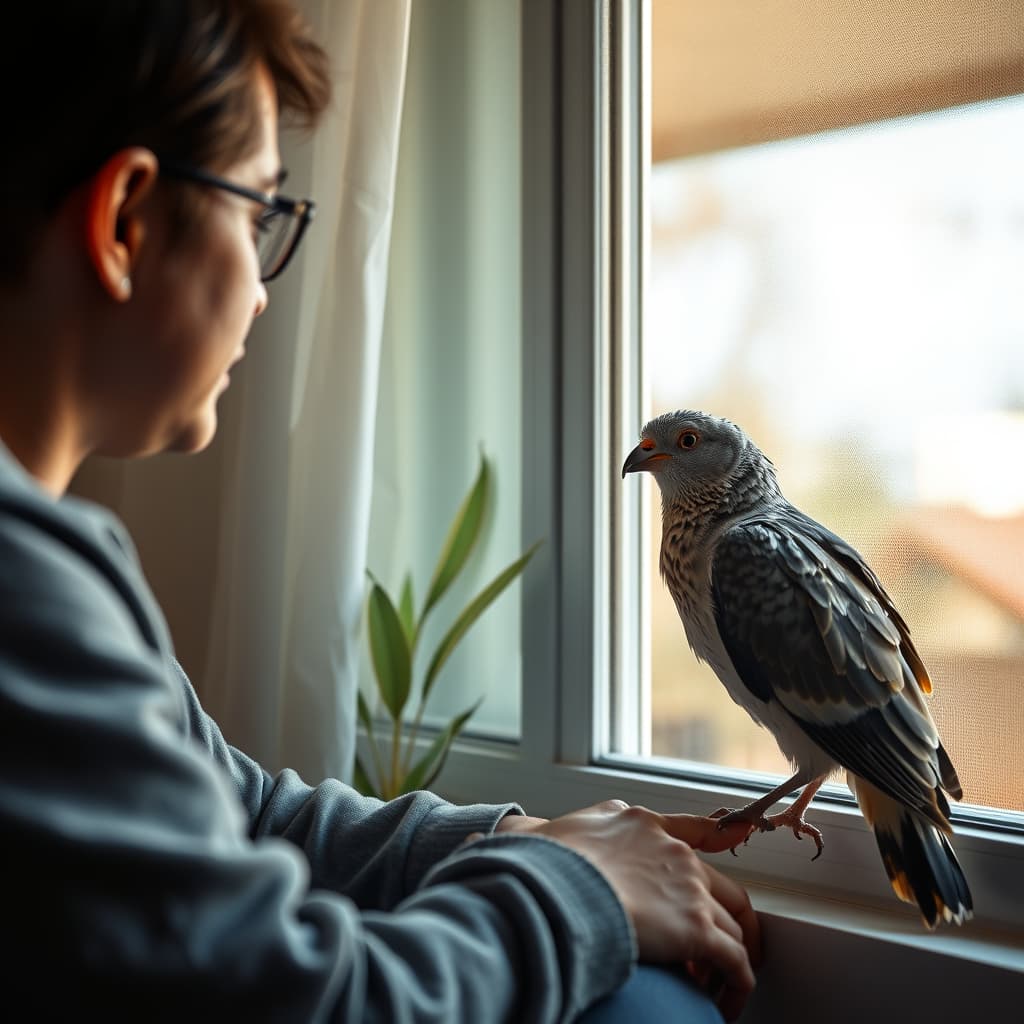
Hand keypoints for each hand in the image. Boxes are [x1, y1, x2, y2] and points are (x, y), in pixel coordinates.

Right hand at [495, 800, 759, 1020]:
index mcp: (641, 823)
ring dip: (731, 958)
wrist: (556, 883)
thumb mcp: (541, 831)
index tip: (735, 845)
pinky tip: (727, 1001)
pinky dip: (737, 983)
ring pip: (734, 927)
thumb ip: (540, 829)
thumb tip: (518, 832)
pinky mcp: (695, 928)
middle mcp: (674, 850)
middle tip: (720, 948)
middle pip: (724, 887)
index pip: (693, 828)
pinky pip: (735, 961)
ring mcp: (689, 887)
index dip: (720, 839)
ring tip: (715, 987)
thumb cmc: (542, 861)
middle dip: (728, 919)